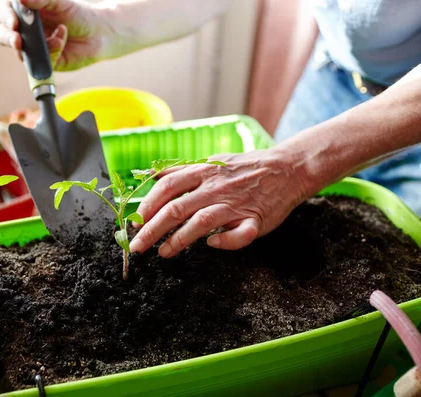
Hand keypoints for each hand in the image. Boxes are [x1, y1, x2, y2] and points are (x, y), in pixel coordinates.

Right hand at [0, 0, 113, 70]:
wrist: (98, 34)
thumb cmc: (77, 14)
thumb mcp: (60, 2)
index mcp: (23, 11)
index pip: (4, 12)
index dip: (5, 16)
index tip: (14, 22)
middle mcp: (24, 30)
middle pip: (1, 35)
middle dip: (8, 39)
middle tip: (18, 42)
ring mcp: (32, 47)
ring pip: (20, 52)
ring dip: (37, 47)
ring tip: (55, 41)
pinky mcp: (43, 62)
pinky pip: (41, 61)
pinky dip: (53, 49)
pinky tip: (62, 39)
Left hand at [129, 148, 311, 256]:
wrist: (287, 168)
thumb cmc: (245, 168)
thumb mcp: (211, 161)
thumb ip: (182, 171)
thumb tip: (150, 175)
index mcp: (203, 172)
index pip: (167, 187)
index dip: (147, 205)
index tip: (134, 222)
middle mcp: (216, 187)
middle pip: (177, 208)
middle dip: (152, 229)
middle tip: (137, 246)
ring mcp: (235, 204)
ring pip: (201, 222)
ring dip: (179, 240)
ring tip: (163, 253)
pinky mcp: (255, 219)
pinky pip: (240, 235)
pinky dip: (225, 242)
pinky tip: (213, 246)